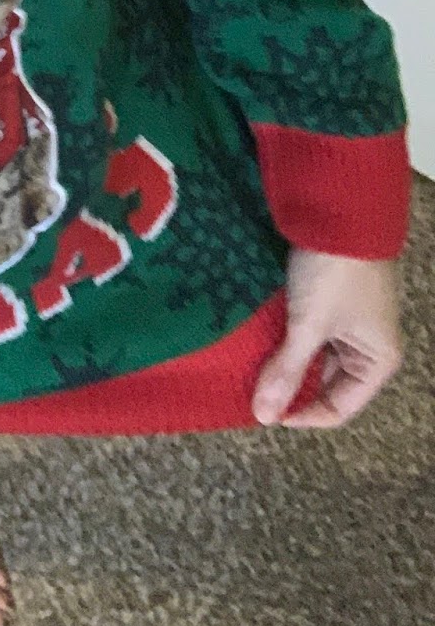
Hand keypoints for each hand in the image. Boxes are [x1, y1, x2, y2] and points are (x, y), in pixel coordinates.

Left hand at [252, 248, 402, 428]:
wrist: (339, 210)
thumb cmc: (334, 273)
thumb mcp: (308, 324)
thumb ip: (287, 370)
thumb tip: (264, 415)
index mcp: (377, 360)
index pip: (339, 407)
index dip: (303, 415)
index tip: (265, 412)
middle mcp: (367, 344)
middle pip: (325, 381)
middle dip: (291, 386)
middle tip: (252, 390)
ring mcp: (349, 320)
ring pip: (313, 354)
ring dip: (284, 360)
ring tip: (249, 367)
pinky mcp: (330, 298)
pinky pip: (307, 330)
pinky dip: (283, 337)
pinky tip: (257, 340)